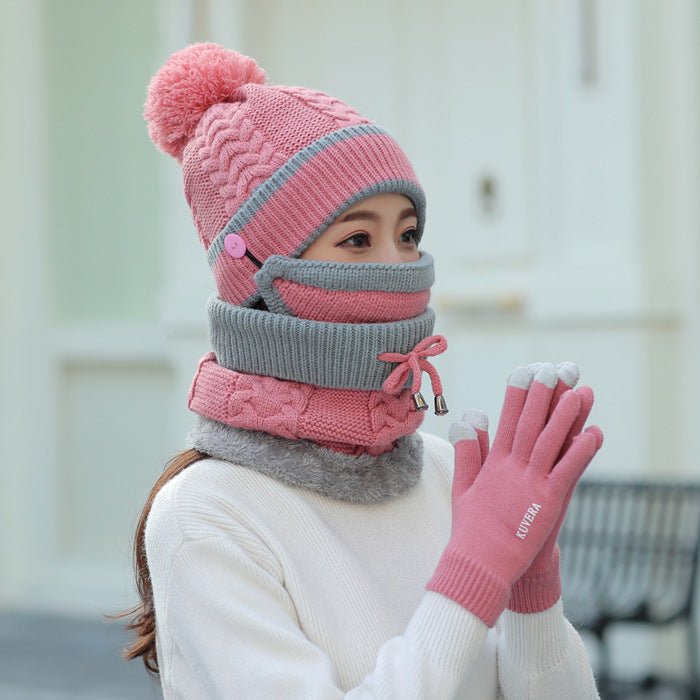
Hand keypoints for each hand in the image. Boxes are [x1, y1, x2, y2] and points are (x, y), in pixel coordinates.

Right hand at [427, 363, 601, 626]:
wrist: (479, 563)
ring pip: (549, 441)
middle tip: (553, 369)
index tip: (524, 371)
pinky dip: (581, 451)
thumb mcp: (463, 487)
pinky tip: (594, 433)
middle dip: (542, 395)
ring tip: (579, 391)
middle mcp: (512, 468)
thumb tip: (467, 419)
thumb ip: (468, 453)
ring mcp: (531, 483)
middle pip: (529, 424)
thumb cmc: (471, 529)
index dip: (517, 395)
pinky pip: (568, 470)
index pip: (506, 421)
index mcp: (493, 464)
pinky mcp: (548, 501)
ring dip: (565, 416)